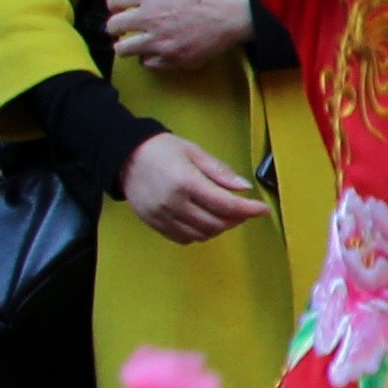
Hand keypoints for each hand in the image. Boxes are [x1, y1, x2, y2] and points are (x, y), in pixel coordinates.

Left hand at [103, 0, 254, 74]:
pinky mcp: (172, 58)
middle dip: (117, 27)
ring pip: (123, 49)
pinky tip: (159, 52)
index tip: (120, 8)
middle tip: (126, 28)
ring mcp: (159, 41)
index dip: (115, 4)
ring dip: (128, 45)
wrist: (235, 12)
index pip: (114, 0)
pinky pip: (147, 63)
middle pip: (113, 26)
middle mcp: (148, 18)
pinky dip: (150, 58)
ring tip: (138, 43)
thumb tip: (142, 1)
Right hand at [120, 133, 264, 243]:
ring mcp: (162, 217)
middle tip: (244, 209)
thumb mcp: (194, 151)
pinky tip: (204, 220)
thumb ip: (219, 171)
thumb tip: (244, 187)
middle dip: (236, 219)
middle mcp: (174, 203)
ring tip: (225, 214)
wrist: (125, 156)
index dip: (248, 209)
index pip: (225, 204)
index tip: (263, 209)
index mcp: (186, 182)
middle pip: (216, 223)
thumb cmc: (161, 149)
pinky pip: (184, 238)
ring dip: (220, 228)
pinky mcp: (154, 224)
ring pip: (202, 234)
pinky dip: (201, 233)